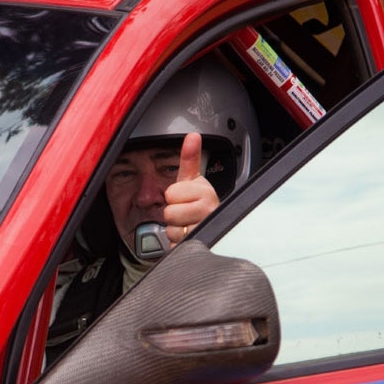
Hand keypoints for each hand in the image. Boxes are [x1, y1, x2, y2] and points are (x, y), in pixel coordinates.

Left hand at [163, 132, 219, 246]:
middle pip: (170, 214)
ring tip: (189, 225)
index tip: (185, 198)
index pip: (171, 194)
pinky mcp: (201, 247)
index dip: (173, 197)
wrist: (214, 226)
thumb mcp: (193, 180)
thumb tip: (192, 136)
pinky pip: (176, 247)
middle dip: (174, 216)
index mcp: (206, 192)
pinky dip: (178, 245)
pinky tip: (189, 238)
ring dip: (177, 232)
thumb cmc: (200, 203)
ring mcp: (207, 231)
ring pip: (173, 232)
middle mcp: (210, 211)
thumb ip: (190, 159)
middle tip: (186, 213)